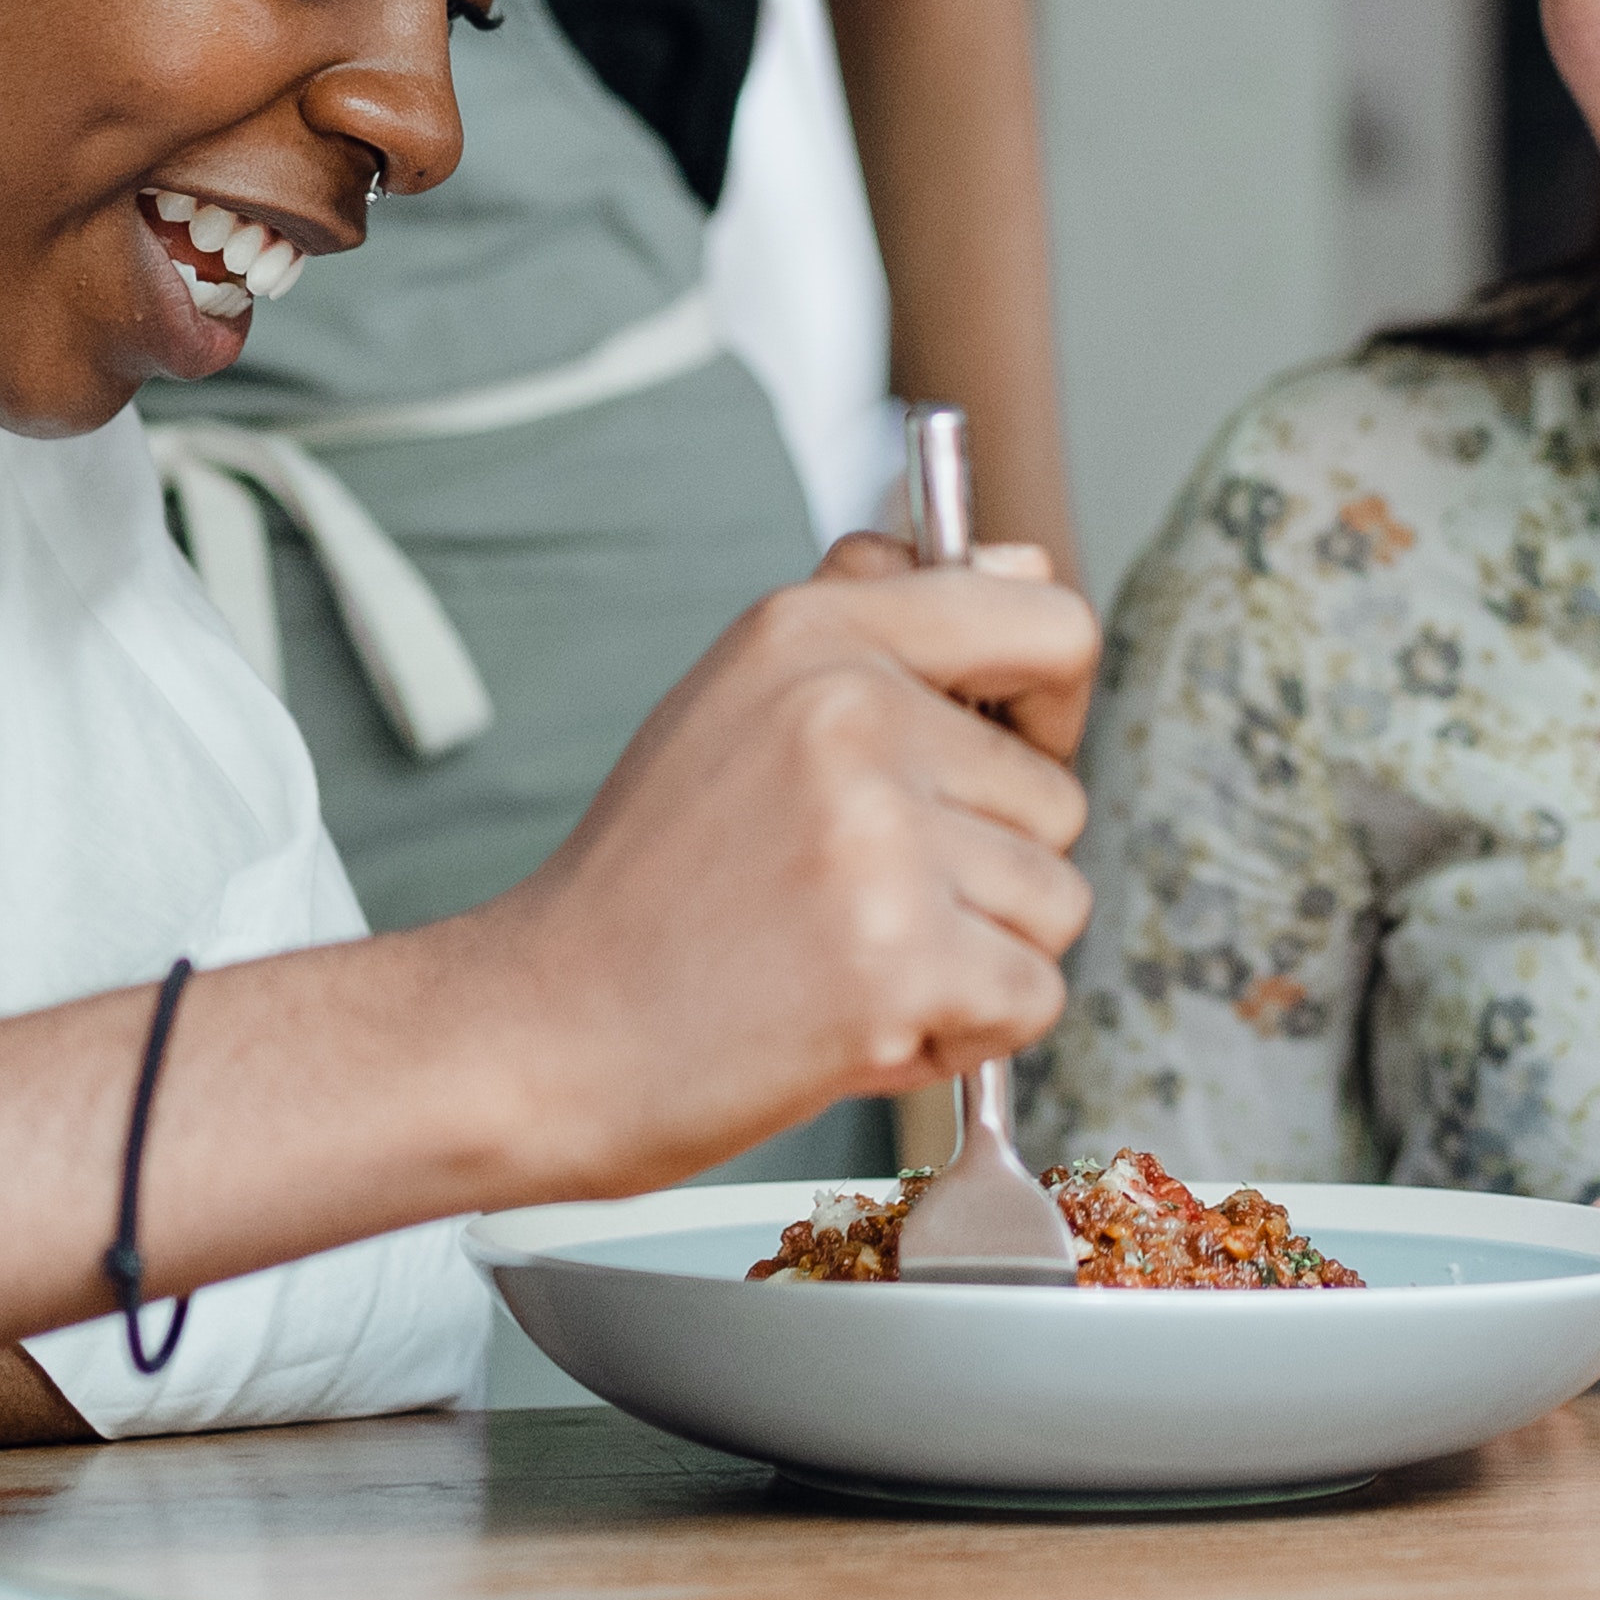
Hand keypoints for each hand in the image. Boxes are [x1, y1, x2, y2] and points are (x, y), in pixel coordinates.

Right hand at [464, 553, 1099, 1191]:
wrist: (541, 1034)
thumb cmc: (650, 885)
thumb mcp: (739, 697)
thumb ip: (882, 617)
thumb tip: (1026, 565)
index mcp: (814, 635)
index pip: (1050, 625)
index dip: (1052, 706)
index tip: (1005, 756)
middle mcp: (850, 714)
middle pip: (1058, 797)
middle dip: (982, 869)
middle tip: (850, 900)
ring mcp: (878, 838)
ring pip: (1055, 903)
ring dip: (974, 956)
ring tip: (845, 957)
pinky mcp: (899, 961)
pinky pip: (1034, 998)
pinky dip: (964, 1032)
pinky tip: (857, 1020)